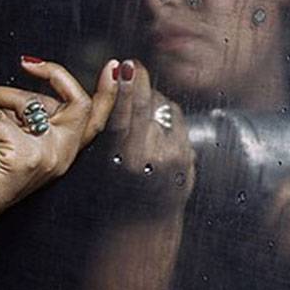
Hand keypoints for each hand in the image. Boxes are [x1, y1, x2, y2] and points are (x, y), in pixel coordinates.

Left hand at [0, 56, 119, 228]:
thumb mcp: (14, 141)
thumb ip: (26, 118)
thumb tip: (16, 89)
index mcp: (63, 150)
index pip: (97, 118)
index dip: (110, 91)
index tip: (113, 67)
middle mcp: (61, 153)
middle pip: (76, 101)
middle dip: (50, 74)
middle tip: (26, 64)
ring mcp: (46, 155)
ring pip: (30, 101)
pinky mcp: (23, 156)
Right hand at [94, 59, 196, 213]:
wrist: (143, 224)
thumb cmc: (114, 192)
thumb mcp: (101, 162)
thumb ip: (109, 128)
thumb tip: (116, 85)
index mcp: (121, 158)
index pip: (123, 114)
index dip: (123, 87)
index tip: (121, 66)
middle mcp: (148, 157)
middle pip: (146, 104)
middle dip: (139, 81)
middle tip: (131, 66)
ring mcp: (172, 157)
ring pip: (162, 108)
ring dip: (151, 101)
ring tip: (138, 113)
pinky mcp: (188, 157)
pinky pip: (176, 121)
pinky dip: (165, 117)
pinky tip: (155, 128)